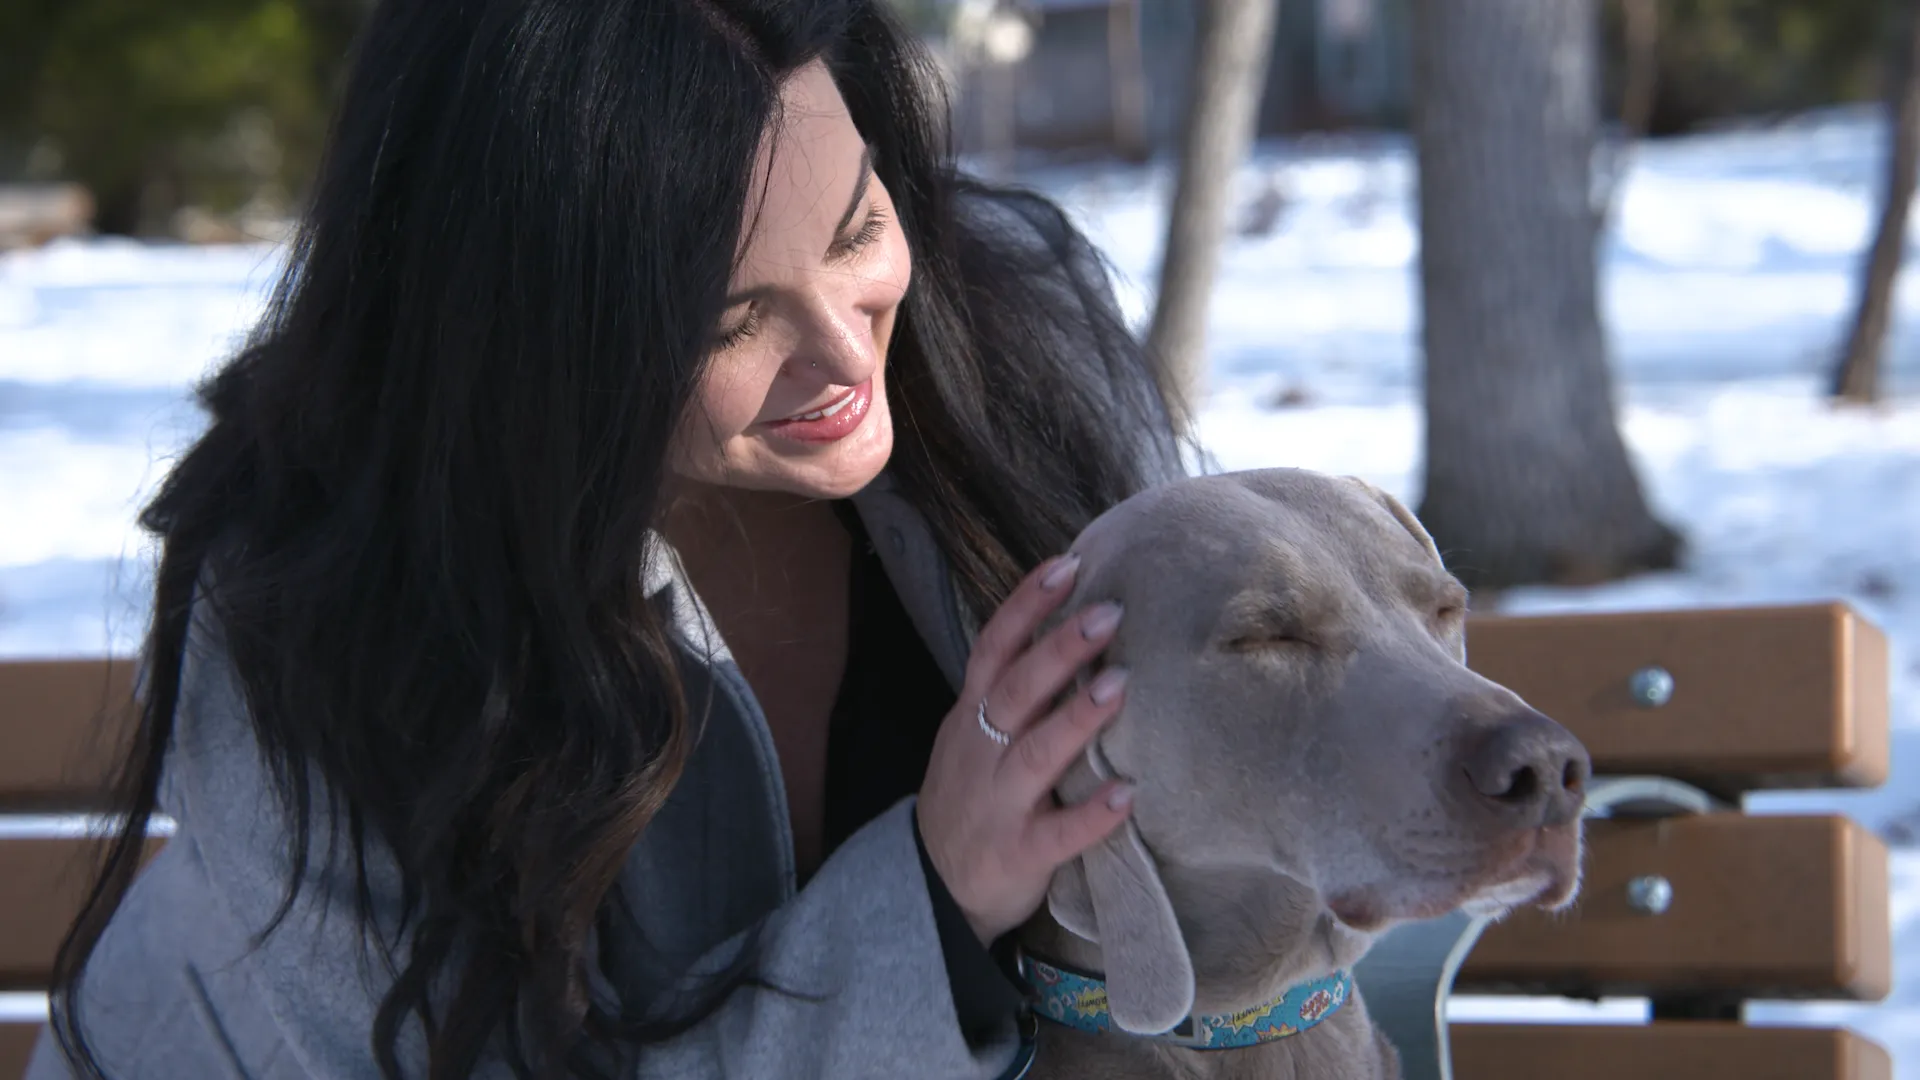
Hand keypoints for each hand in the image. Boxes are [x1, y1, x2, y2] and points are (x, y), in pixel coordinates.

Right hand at [916, 553, 1135, 943]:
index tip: (1068, 565)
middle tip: (1109, 612)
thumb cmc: (973, 795)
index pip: (995, 648)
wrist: (934, 885)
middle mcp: (980, 752)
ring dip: (1077, 719)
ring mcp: (997, 804)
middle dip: (1059, 649)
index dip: (1026, 606)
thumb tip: (1076, 629)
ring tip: (1121, 684)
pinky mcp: (1018, 854)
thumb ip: (1016, 693)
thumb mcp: (975, 736)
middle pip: (1016, 691)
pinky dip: (1091, 815)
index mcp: (972, 716)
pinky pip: (1057, 834)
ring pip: (1034, 754)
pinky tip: (1128, 795)